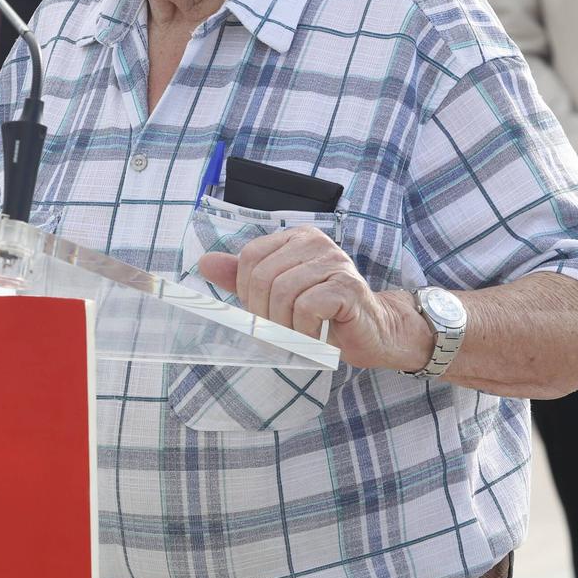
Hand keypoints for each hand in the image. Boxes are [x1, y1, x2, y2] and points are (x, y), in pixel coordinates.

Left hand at [197, 226, 428, 371]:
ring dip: (282, 326)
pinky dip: (302, 331)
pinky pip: (307, 307)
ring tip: (293, 339)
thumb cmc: (325, 315)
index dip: (246, 292)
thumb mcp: (278, 294)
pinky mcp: (347, 286)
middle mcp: (316, 242)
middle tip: (275, 334)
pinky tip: (311, 339)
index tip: (260, 315)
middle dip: (262, 313)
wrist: (373, 332)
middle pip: (263, 276)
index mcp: (296, 238)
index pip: (251, 256)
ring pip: (283, 292)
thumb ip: (245, 277)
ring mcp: (334, 262)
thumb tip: (205, 263)